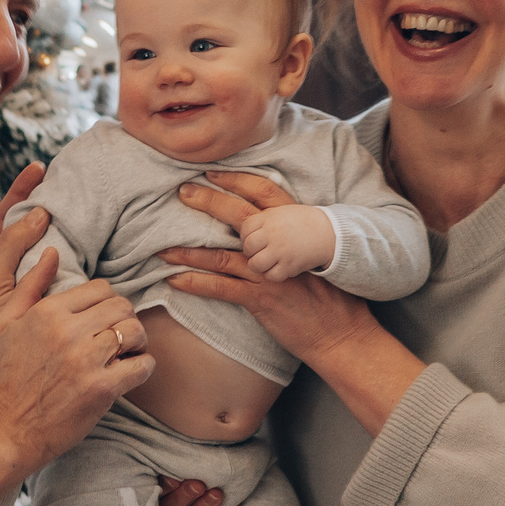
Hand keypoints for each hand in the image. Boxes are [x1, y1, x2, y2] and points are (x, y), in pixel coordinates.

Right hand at [0, 165, 153, 491]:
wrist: (2, 431)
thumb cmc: (2, 380)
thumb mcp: (4, 325)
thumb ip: (29, 286)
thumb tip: (51, 251)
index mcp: (46, 312)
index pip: (100, 288)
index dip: (107, 302)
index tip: (103, 318)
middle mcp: (67, 332)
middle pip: (122, 307)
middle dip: (125, 319)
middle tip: (120, 336)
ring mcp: (86, 361)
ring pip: (134, 331)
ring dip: (137, 341)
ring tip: (128, 352)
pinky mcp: (101, 390)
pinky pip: (141, 366)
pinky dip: (143, 367)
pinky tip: (131, 374)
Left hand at [164, 172, 376, 368]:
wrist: (343, 333)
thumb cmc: (334, 300)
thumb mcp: (317, 259)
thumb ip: (292, 240)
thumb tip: (267, 229)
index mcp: (297, 231)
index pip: (265, 194)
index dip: (237, 181)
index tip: (212, 171)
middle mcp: (282, 247)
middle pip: (240, 217)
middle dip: (208, 202)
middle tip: (182, 192)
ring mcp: (271, 272)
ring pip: (221, 255)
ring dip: (188, 251)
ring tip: (162, 246)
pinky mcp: (261, 299)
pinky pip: (221, 288)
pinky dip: (195, 284)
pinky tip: (174, 280)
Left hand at [235, 202, 335, 280]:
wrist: (330, 232)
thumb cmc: (303, 221)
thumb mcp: (281, 212)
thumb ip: (262, 220)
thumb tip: (241, 227)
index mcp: (269, 218)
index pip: (245, 229)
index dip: (247, 236)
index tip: (254, 239)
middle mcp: (273, 234)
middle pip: (248, 247)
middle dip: (251, 251)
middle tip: (259, 252)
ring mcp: (281, 251)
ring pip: (255, 264)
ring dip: (258, 265)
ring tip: (266, 262)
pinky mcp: (290, 266)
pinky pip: (271, 276)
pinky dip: (272, 274)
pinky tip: (278, 268)